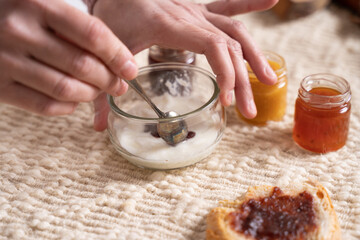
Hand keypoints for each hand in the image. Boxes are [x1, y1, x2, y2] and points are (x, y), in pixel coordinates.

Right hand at [0, 0, 136, 122]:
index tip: (130, 69)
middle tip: (119, 85)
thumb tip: (119, 55)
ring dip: (90, 95)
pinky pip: (43, 105)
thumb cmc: (18, 12)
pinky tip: (74, 101)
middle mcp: (19, 31)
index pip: (92, 34)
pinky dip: (66, 107)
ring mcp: (5, 60)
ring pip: (65, 88)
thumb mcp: (44, 2)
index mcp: (38, 4)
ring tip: (97, 92)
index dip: (118, 55)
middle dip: (109, 80)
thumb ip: (77, 20)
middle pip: (82, 65)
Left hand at [93, 0, 277, 129]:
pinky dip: (249, 5)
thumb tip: (97, 128)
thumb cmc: (107, 18)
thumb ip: (100, 91)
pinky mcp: (196, 10)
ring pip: (234, 31)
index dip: (226, 73)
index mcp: (167, 23)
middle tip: (249, 112)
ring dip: (254, 56)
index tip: (227, 101)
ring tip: (270, 81)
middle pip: (228, 46)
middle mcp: (187, 13)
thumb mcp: (103, 52)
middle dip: (242, 81)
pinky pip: (227, 7)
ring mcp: (195, 10)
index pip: (211, 45)